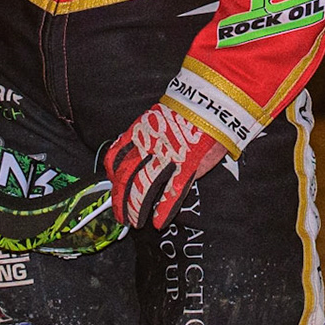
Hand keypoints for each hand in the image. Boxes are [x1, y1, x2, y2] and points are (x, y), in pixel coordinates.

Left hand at [103, 102, 224, 230]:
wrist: (213, 101)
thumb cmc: (189, 108)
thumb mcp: (160, 116)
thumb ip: (150, 137)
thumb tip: (143, 156)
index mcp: (140, 131)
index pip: (116, 157)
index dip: (112, 175)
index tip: (113, 187)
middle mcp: (150, 145)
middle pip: (126, 176)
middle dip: (120, 199)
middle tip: (119, 215)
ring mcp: (168, 156)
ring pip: (144, 186)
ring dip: (136, 207)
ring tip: (134, 222)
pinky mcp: (188, 164)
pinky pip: (172, 191)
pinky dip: (164, 209)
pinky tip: (158, 222)